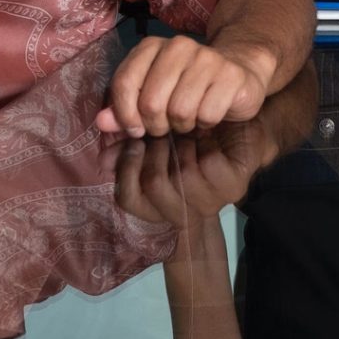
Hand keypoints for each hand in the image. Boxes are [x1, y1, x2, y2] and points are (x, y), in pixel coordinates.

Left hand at [97, 34, 278, 137]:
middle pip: (151, 102)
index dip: (125, 114)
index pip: (124, 82)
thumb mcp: (151, 97)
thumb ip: (124, 110)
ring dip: (183, 125)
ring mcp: (207, 58)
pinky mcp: (231, 75)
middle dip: (157, 124)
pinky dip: (206, 123)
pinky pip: (207, 114)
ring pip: (180, 110)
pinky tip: (209, 114)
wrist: (238, 72)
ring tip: (190, 118)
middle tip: (167, 125)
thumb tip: (101, 123)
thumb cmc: (187, 88)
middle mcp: (178, 46)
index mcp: (152, 46)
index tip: (136, 130)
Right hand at [115, 129, 269, 226]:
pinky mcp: (234, 187)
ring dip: (183, 145)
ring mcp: (211, 202)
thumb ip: (125, 146)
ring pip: (182, 174)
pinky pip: (210, 165)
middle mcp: (183, 212)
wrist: (236, 126)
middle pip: (153, 185)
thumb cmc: (188, 134)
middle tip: (165, 131)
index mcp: (158, 205)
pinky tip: (209, 138)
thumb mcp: (153, 139)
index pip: (127, 199)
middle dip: (156, 150)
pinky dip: (207, 145)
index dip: (127, 166)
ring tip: (188, 132)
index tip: (137, 140)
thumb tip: (102, 159)